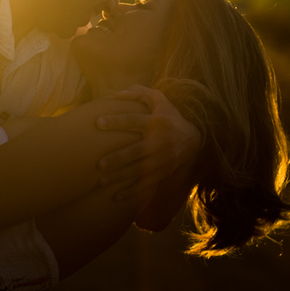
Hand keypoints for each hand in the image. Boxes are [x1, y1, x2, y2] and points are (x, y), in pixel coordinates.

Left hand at [94, 85, 201, 202]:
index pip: (133, 121)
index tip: (98, 123)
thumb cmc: (168, 116)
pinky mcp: (162, 173)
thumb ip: (139, 93)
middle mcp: (160, 141)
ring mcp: (162, 159)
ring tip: (101, 181)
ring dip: (120, 177)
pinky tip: (115, 197)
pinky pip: (146, 184)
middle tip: (99, 164)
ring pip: (139, 171)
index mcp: (157, 122)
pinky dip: (131, 192)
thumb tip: (116, 95)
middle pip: (136, 151)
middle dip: (118, 158)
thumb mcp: (159, 100)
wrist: (191, 140)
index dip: (116, 121)